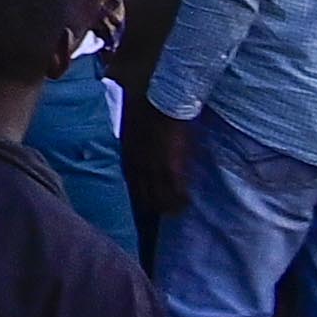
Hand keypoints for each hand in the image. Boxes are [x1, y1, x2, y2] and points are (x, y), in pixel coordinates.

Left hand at [128, 105, 191, 226]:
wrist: (162, 102)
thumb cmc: (145, 109)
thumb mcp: (130, 127)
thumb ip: (131, 142)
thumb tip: (133, 148)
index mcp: (128, 156)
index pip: (132, 184)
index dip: (139, 196)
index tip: (144, 205)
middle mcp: (139, 166)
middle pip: (144, 194)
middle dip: (152, 206)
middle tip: (161, 214)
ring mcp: (155, 169)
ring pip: (160, 197)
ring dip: (168, 206)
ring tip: (176, 212)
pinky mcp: (172, 167)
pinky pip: (177, 191)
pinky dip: (181, 199)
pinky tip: (187, 204)